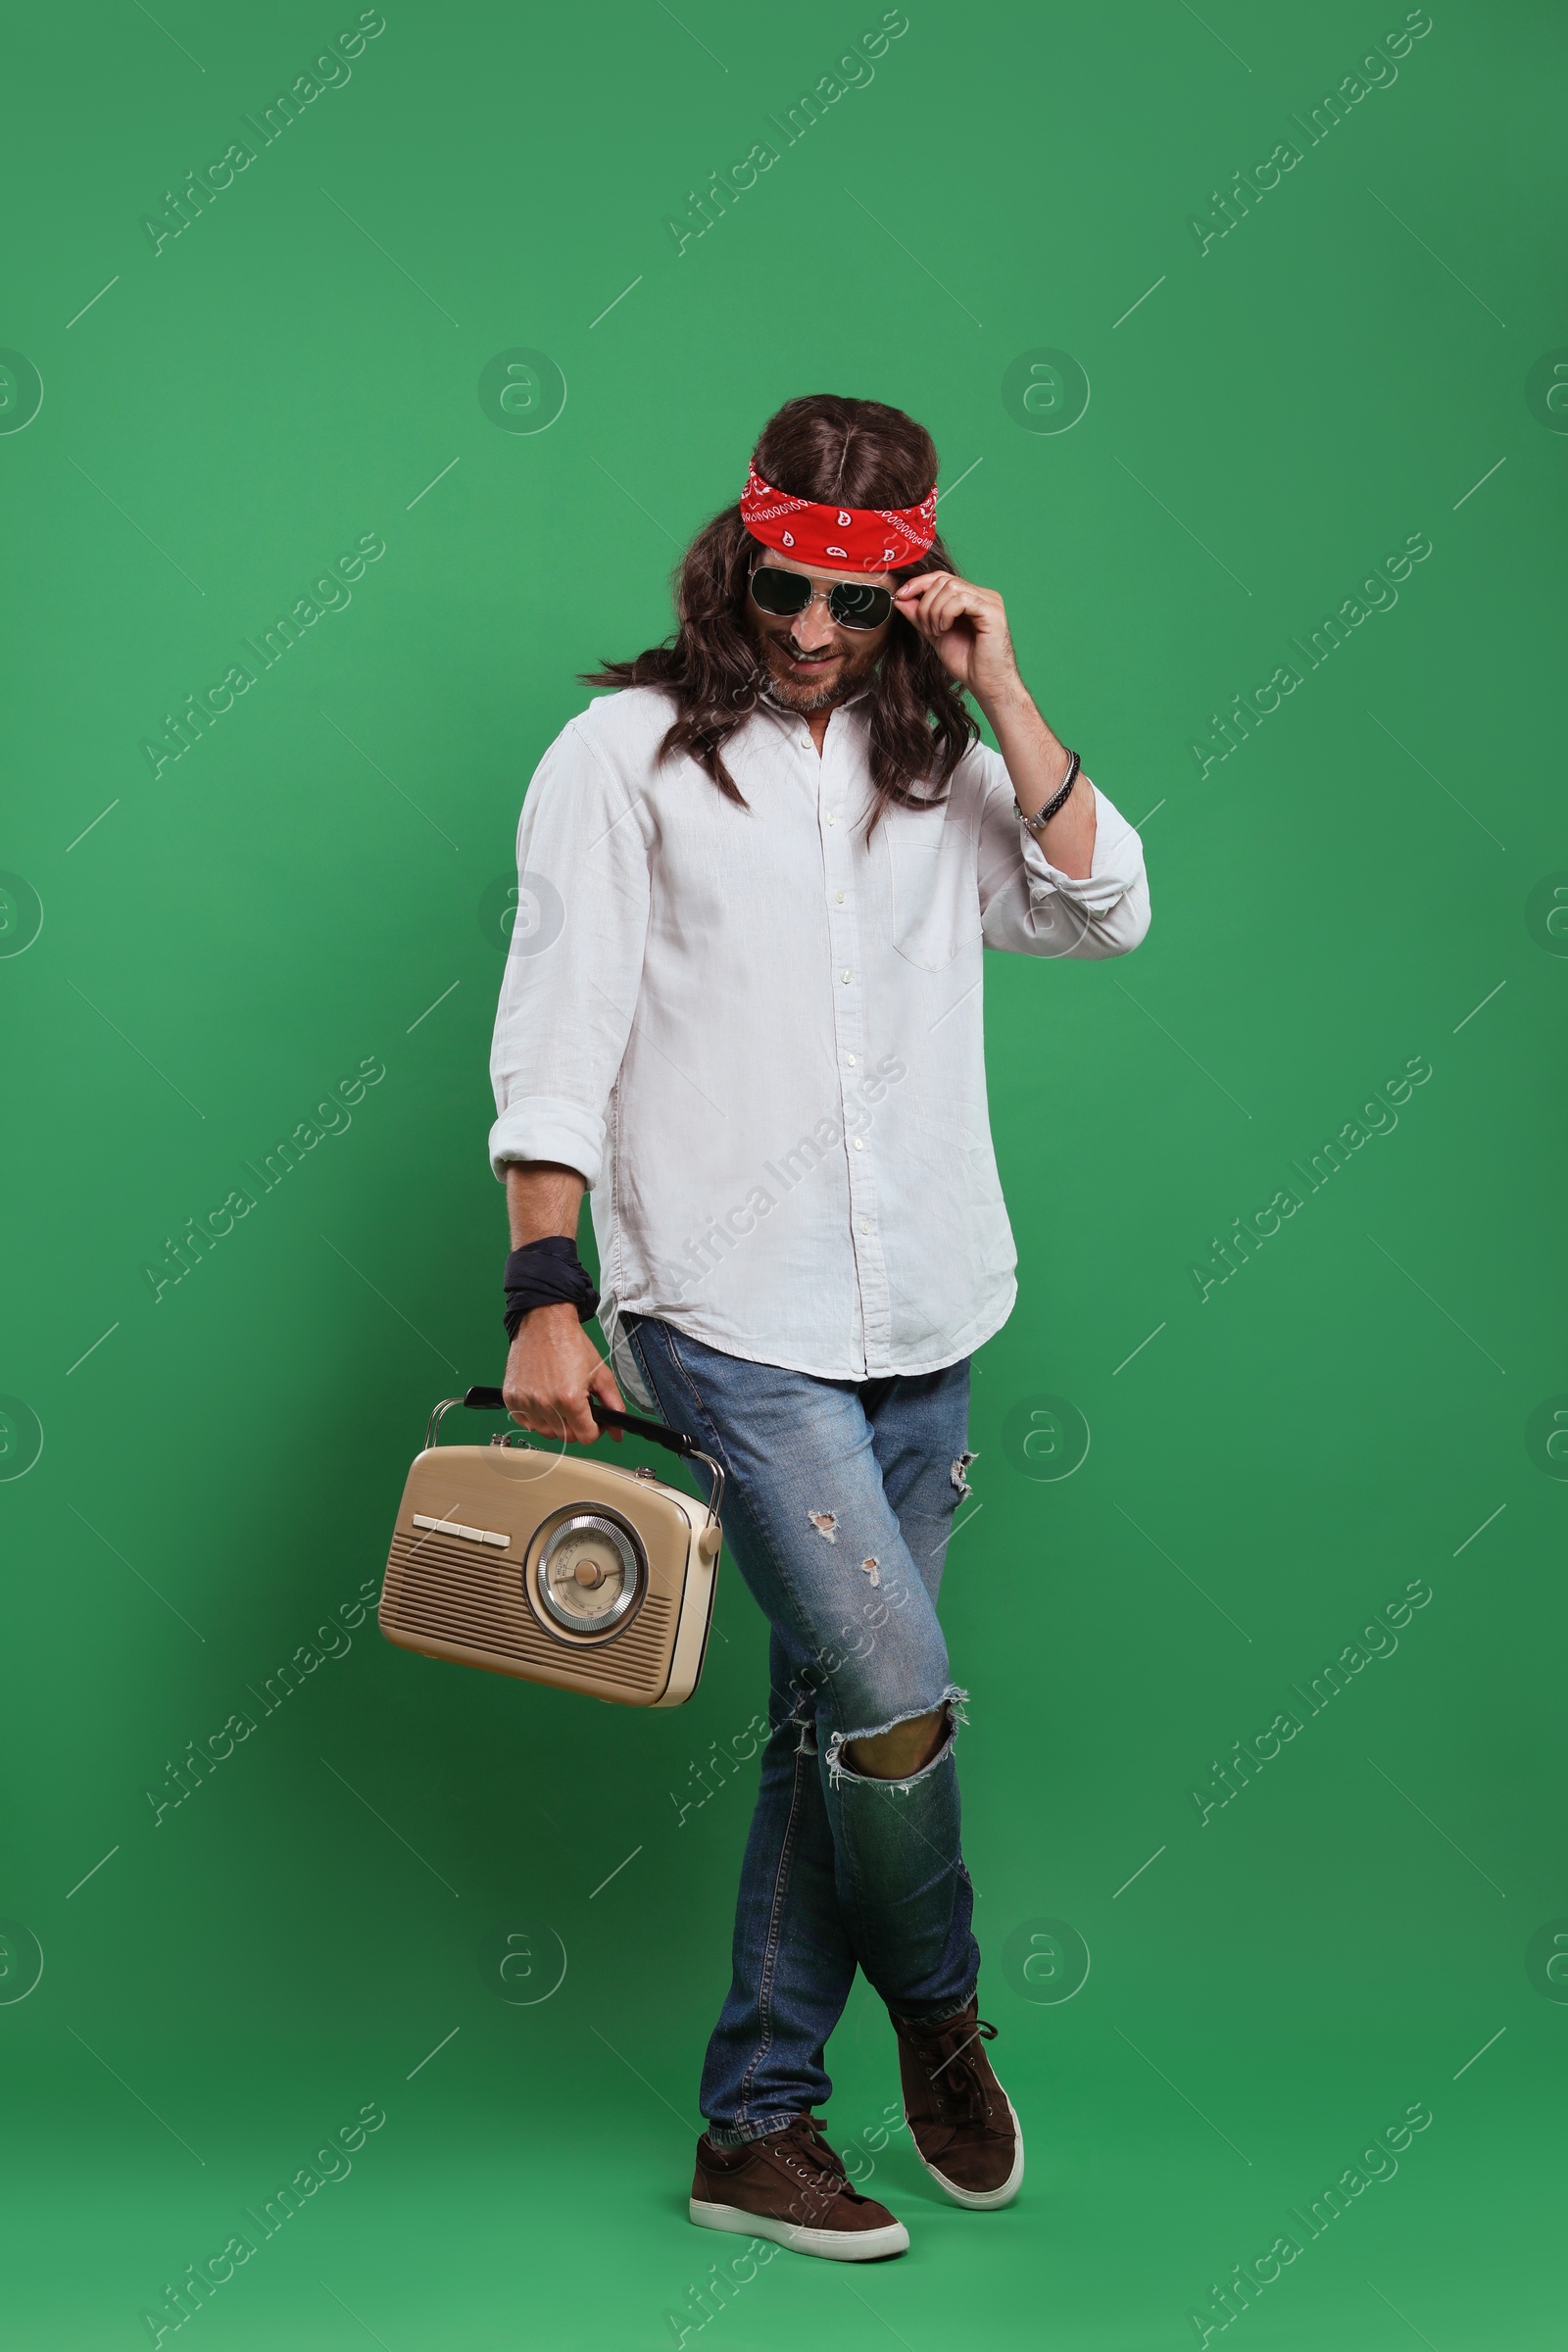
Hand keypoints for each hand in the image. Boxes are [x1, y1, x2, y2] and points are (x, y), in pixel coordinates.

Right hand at [502, 1302, 623, 1447]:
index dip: (595, 1430)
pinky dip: (536, 1416)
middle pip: (566, 1436)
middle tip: (578, 1405)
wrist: (545, 1322)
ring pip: (546, 1432)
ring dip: (556, 1422)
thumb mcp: (600, 1373)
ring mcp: (526, 1402)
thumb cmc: (570, 1343)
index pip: (586, 1437)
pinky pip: (526, 1422)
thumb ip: (613, 1404)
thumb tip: (618, 1431)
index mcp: (570, 1399)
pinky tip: (543, 1398)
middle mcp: (545, 1403)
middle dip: (577, 1425)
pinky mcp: (512, 1398)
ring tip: (560, 1399)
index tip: (594, 1420)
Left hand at [894, 571, 1022, 707]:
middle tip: (927, 628)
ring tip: (936, 632)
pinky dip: (946, 613)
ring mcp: (989, 601)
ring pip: (951, 587)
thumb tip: (900, 598)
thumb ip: (920, 616)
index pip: (941, 577)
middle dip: (926, 603)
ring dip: (934, 610)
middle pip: (943, 580)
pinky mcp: (992, 611)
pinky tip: (945, 630)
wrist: (985, 684)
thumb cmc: (967, 663)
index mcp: (970, 597)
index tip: (901, 596)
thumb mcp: (934, 634)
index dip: (919, 583)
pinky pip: (962, 599)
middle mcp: (982, 595)